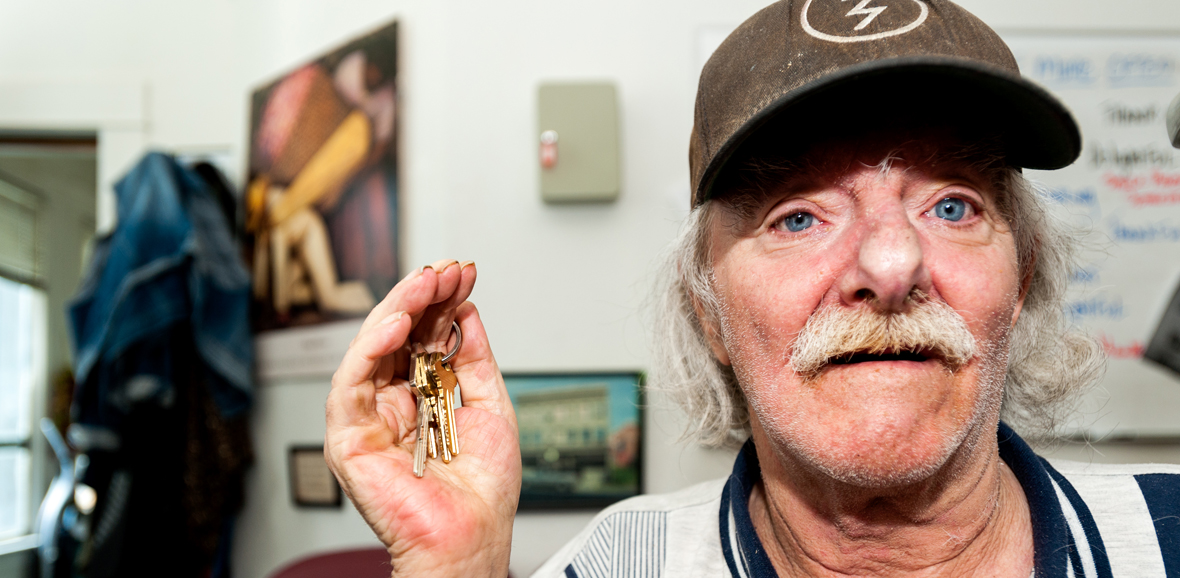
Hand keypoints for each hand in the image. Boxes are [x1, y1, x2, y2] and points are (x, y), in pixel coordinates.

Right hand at [325, 260, 520, 576]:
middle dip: (421, 297)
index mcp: (424, 394)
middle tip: (445, 271)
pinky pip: (351, 384)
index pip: (425, 335)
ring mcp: (370, 417)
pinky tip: (395, 325)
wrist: (471, 538)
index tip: (463, 273)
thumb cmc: (482, 492)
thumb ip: (475, 359)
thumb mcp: (491, 406)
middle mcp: (394, 401)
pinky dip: (370, 349)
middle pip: (397, 335)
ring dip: (397, 310)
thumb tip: (466, 313)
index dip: (441, 301)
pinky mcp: (348, 436)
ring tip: (424, 285)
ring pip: (370, 350)